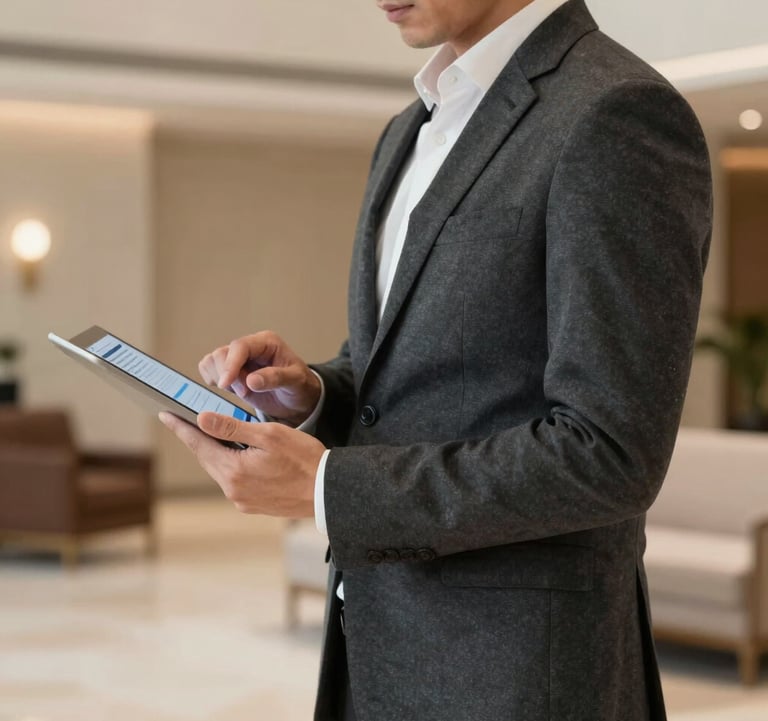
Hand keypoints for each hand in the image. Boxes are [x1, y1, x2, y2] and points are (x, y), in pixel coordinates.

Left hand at [159, 411, 323, 516]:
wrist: (328, 491)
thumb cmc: (304, 459)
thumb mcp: (268, 434)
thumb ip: (232, 427)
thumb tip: (202, 419)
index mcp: (233, 470)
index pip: (199, 444)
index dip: (181, 428)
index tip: (165, 415)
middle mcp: (233, 490)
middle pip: (207, 458)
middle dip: (198, 439)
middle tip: (185, 421)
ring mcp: (243, 500)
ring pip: (221, 470)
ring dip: (217, 452)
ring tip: (214, 434)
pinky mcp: (254, 505)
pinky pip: (235, 481)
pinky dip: (232, 465)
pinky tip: (240, 455)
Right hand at [198, 331, 320, 425]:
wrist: (299, 399)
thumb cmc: (300, 386)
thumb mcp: (295, 381)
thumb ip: (276, 378)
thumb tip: (251, 380)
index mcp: (267, 343)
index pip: (240, 346)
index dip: (230, 364)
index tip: (225, 384)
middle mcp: (250, 348)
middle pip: (222, 353)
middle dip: (228, 376)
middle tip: (245, 393)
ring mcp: (238, 359)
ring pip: (213, 361)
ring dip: (221, 379)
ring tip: (242, 392)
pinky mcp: (231, 371)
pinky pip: (210, 369)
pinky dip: (213, 380)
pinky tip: (230, 390)